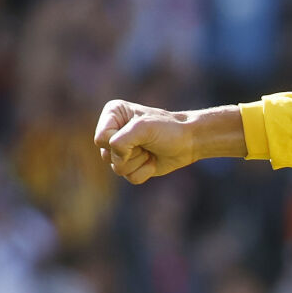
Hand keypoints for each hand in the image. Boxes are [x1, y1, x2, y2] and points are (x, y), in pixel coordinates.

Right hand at [94, 100, 243, 182]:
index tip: (139, 134)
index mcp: (112, 114)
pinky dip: (144, 172)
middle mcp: (112, 131)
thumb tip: (114, 158)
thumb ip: (122, 140)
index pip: (101, 138)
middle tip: (147, 143)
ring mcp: (120, 150)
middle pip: (106, 155)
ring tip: (150, 150)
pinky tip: (153, 160)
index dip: (119, 142)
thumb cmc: (168, 129)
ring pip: (117, 168)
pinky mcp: (131, 165)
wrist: (190, 142)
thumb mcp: (144, 128)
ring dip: (139, 162)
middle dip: (131, 153)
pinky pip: (129, 177)